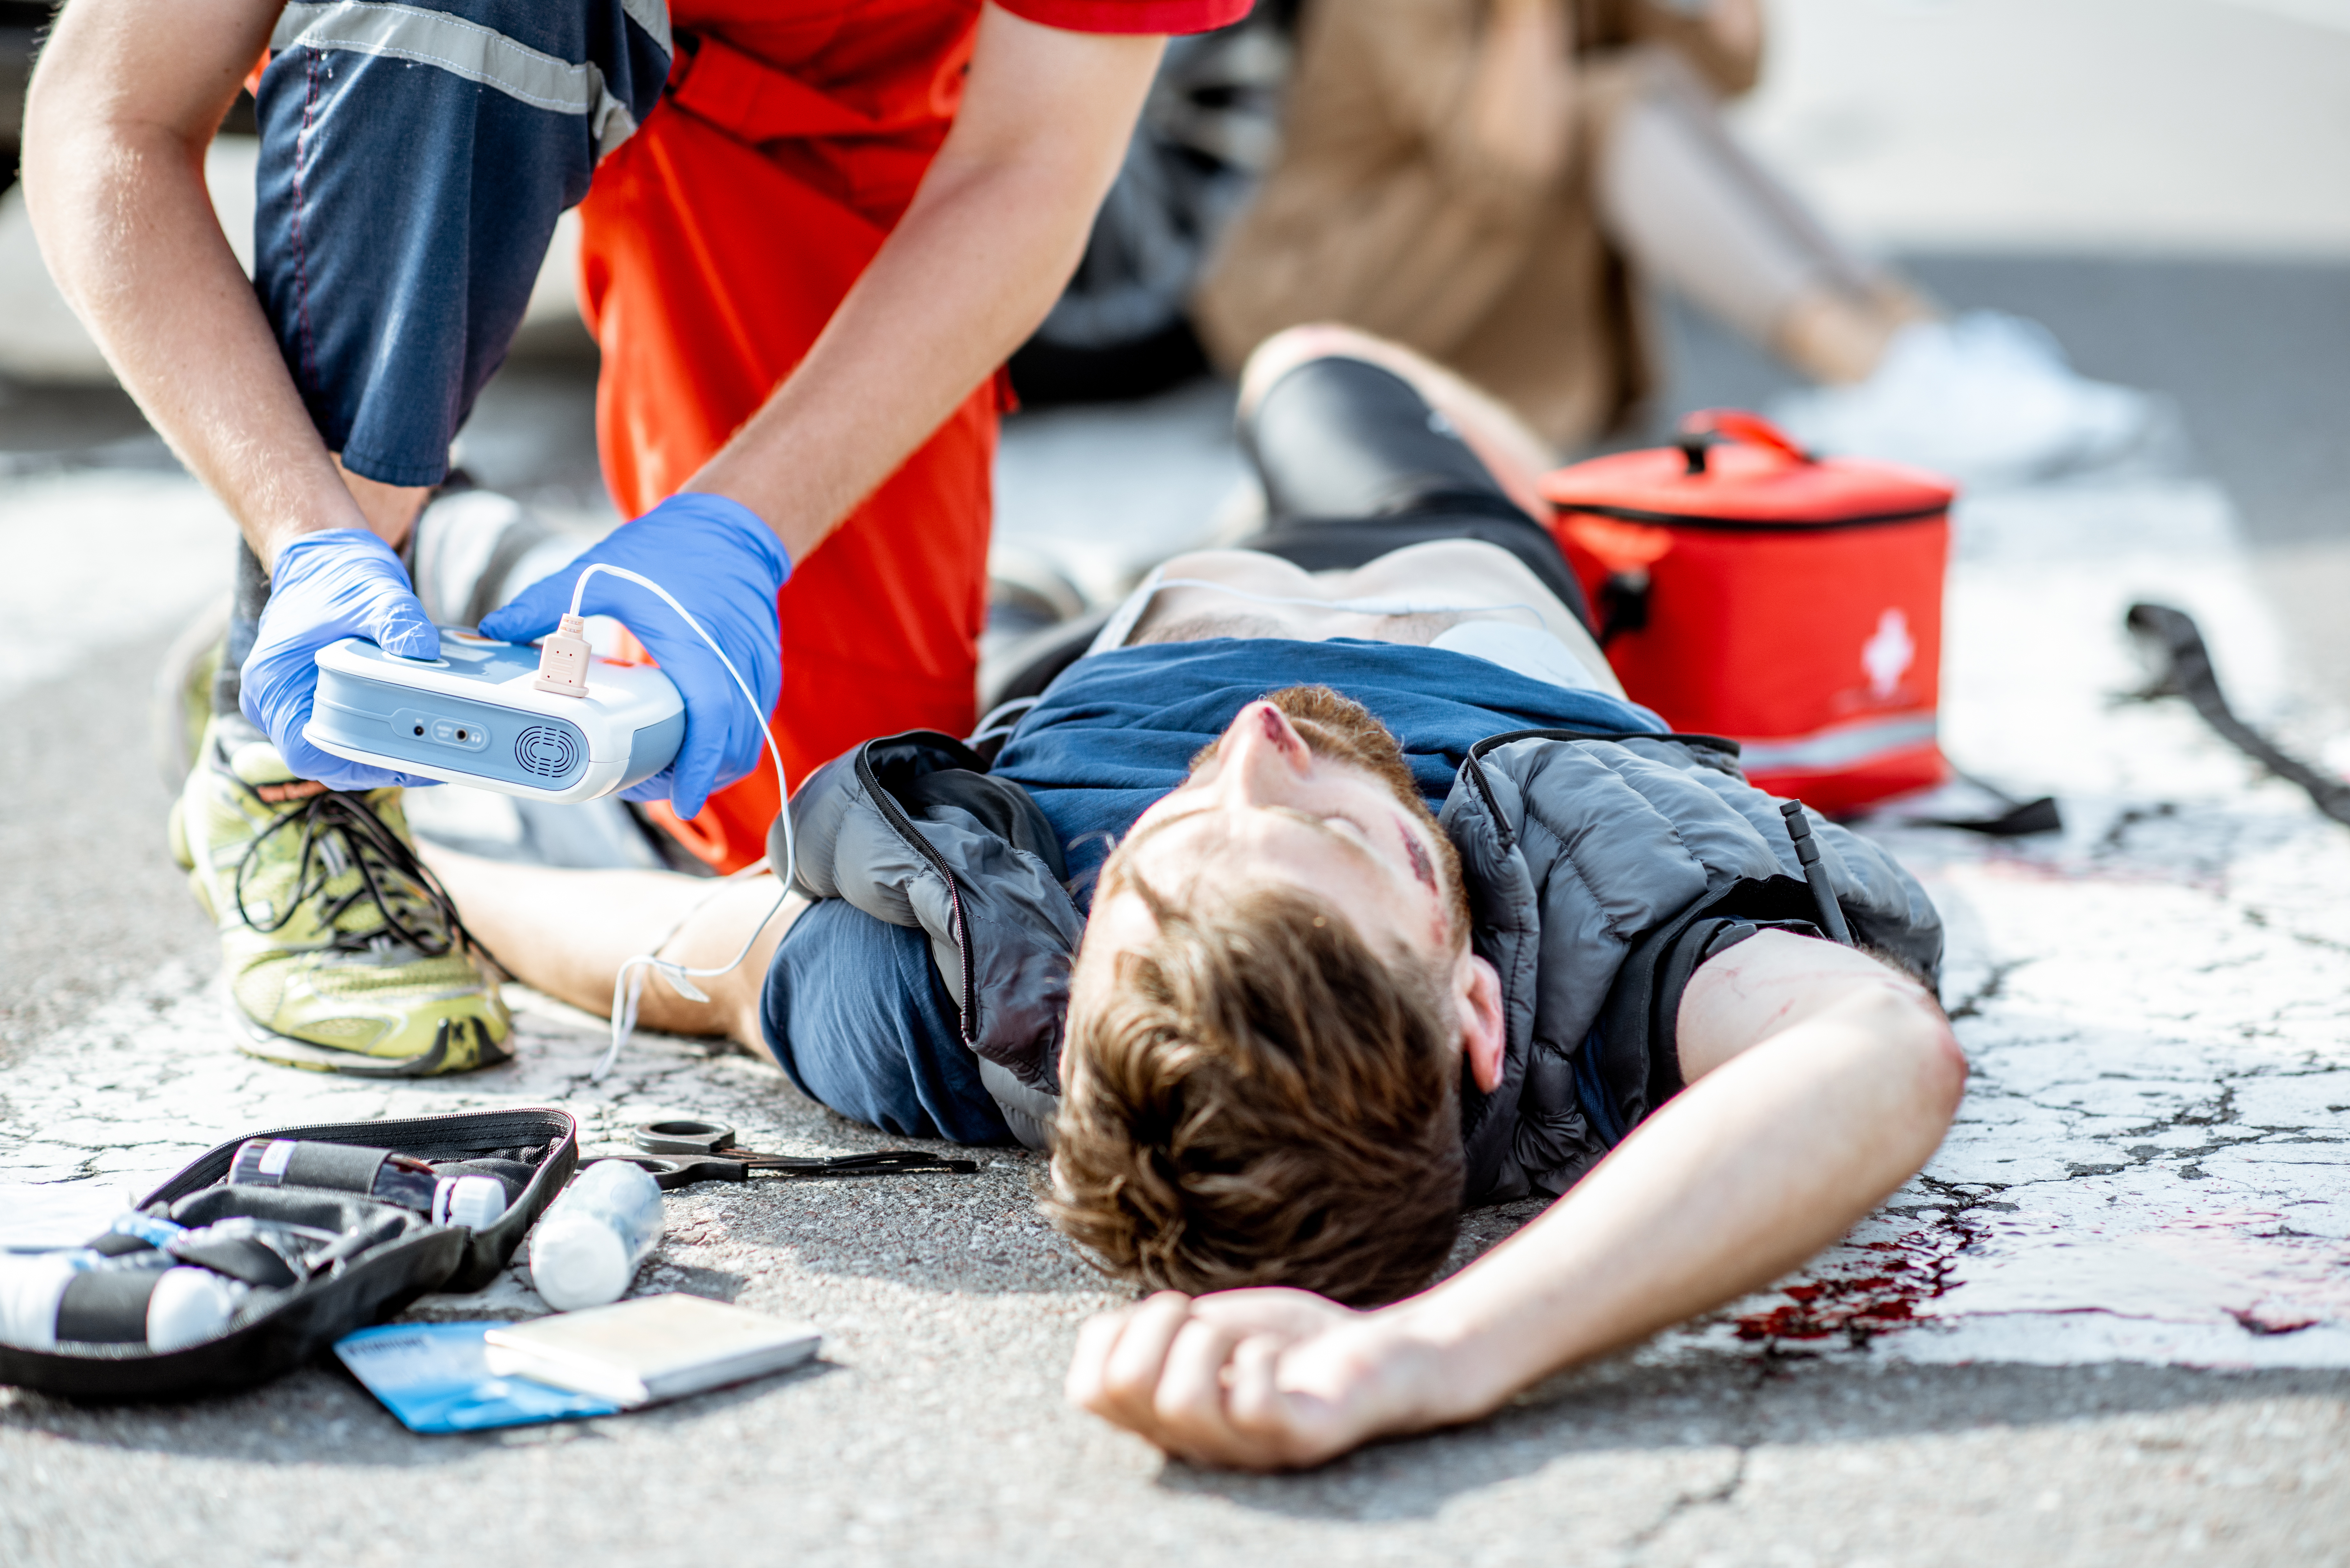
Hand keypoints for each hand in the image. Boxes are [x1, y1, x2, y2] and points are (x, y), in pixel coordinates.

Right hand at [240, 529, 440, 789]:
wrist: (326, 559)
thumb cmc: (340, 576)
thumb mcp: (377, 593)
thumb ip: (399, 622)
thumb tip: (423, 651)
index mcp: (273, 680)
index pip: (306, 750)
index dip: (355, 766)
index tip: (403, 762)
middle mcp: (273, 699)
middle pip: (323, 759)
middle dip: (376, 766)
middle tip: (432, 760)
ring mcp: (290, 702)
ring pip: (333, 751)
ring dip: (378, 755)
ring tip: (433, 750)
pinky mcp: (310, 700)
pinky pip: (340, 733)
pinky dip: (375, 738)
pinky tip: (416, 733)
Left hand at [479, 493, 790, 819]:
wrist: (731, 527)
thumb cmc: (670, 547)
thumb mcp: (600, 572)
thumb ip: (545, 603)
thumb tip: (493, 630)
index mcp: (697, 645)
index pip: (711, 723)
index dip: (697, 769)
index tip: (681, 802)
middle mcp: (735, 663)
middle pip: (735, 748)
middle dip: (698, 780)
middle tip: (654, 788)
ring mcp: (755, 669)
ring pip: (747, 740)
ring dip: (712, 766)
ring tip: (668, 770)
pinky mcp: (761, 671)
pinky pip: (751, 721)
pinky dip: (725, 742)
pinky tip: (692, 740)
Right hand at [1066, 1289, 1439, 1470]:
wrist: (1383, 1354)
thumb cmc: (1289, 1341)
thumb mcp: (1204, 1327)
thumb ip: (1150, 1334)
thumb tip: (1102, 1336)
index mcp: (1165, 1417)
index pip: (1087, 1392)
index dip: (1111, 1332)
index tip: (1165, 1311)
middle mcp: (1196, 1444)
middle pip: (1121, 1389)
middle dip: (1154, 1323)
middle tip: (1197, 1313)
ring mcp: (1244, 1449)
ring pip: (1178, 1400)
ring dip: (1205, 1338)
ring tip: (1236, 1337)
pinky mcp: (1296, 1442)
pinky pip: (1250, 1402)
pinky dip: (1258, 1356)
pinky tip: (1276, 1358)